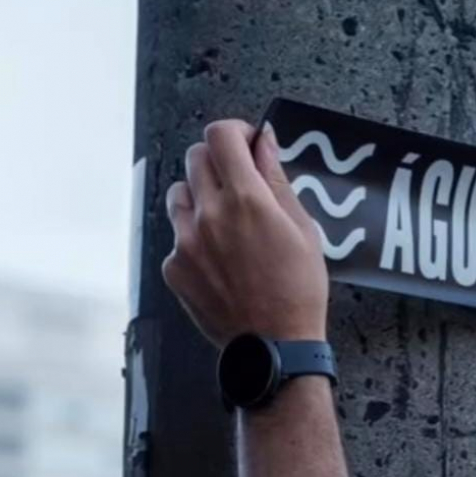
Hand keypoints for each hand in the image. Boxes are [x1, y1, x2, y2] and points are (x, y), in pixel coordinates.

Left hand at [162, 120, 328, 347]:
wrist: (275, 345)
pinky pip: (177, 234)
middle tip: (241, 180)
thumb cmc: (299, 288)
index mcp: (247, 200)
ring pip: (180, 192)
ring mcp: (185, 242)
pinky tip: (221, 258)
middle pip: (196, 156)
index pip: (221, 135)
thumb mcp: (303, 228)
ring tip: (227, 221)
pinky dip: (196, 235)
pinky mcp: (173, 267)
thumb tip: (264, 143)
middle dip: (220, 160)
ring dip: (202, 194)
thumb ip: (277, 180)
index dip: (236, 131)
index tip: (248, 143)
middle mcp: (209, 215)